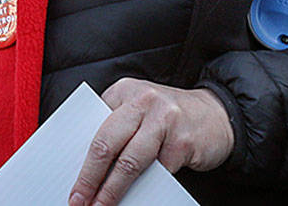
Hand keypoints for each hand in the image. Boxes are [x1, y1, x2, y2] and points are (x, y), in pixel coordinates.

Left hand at [69, 79, 232, 205]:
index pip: (92, 128)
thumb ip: (118, 133)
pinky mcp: (183, 141)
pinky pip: (158, 173)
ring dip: (112, 191)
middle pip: (106, 144)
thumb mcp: (140, 115)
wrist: (218, 116)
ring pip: (129, 163)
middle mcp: (143, 100)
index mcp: (124, 91)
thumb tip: (89, 175)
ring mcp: (165, 119)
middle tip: (78, 202)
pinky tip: (136, 200)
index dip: (77, 159)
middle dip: (89, 179)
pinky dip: (144, 191)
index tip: (69, 185)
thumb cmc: (169, 120)